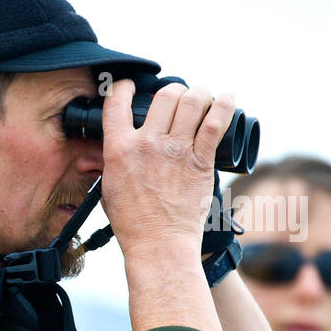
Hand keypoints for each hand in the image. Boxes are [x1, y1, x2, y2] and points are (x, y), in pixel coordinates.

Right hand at [99, 79, 235, 262]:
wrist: (158, 243)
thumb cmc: (133, 222)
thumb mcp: (108, 189)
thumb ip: (109, 164)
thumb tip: (104, 153)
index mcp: (119, 150)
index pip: (117, 103)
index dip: (124, 87)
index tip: (131, 87)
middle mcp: (147, 144)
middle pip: (165, 95)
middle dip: (173, 92)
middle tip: (177, 101)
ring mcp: (176, 150)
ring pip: (192, 100)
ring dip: (199, 93)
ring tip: (201, 99)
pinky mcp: (201, 160)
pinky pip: (216, 121)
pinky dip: (224, 105)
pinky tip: (226, 100)